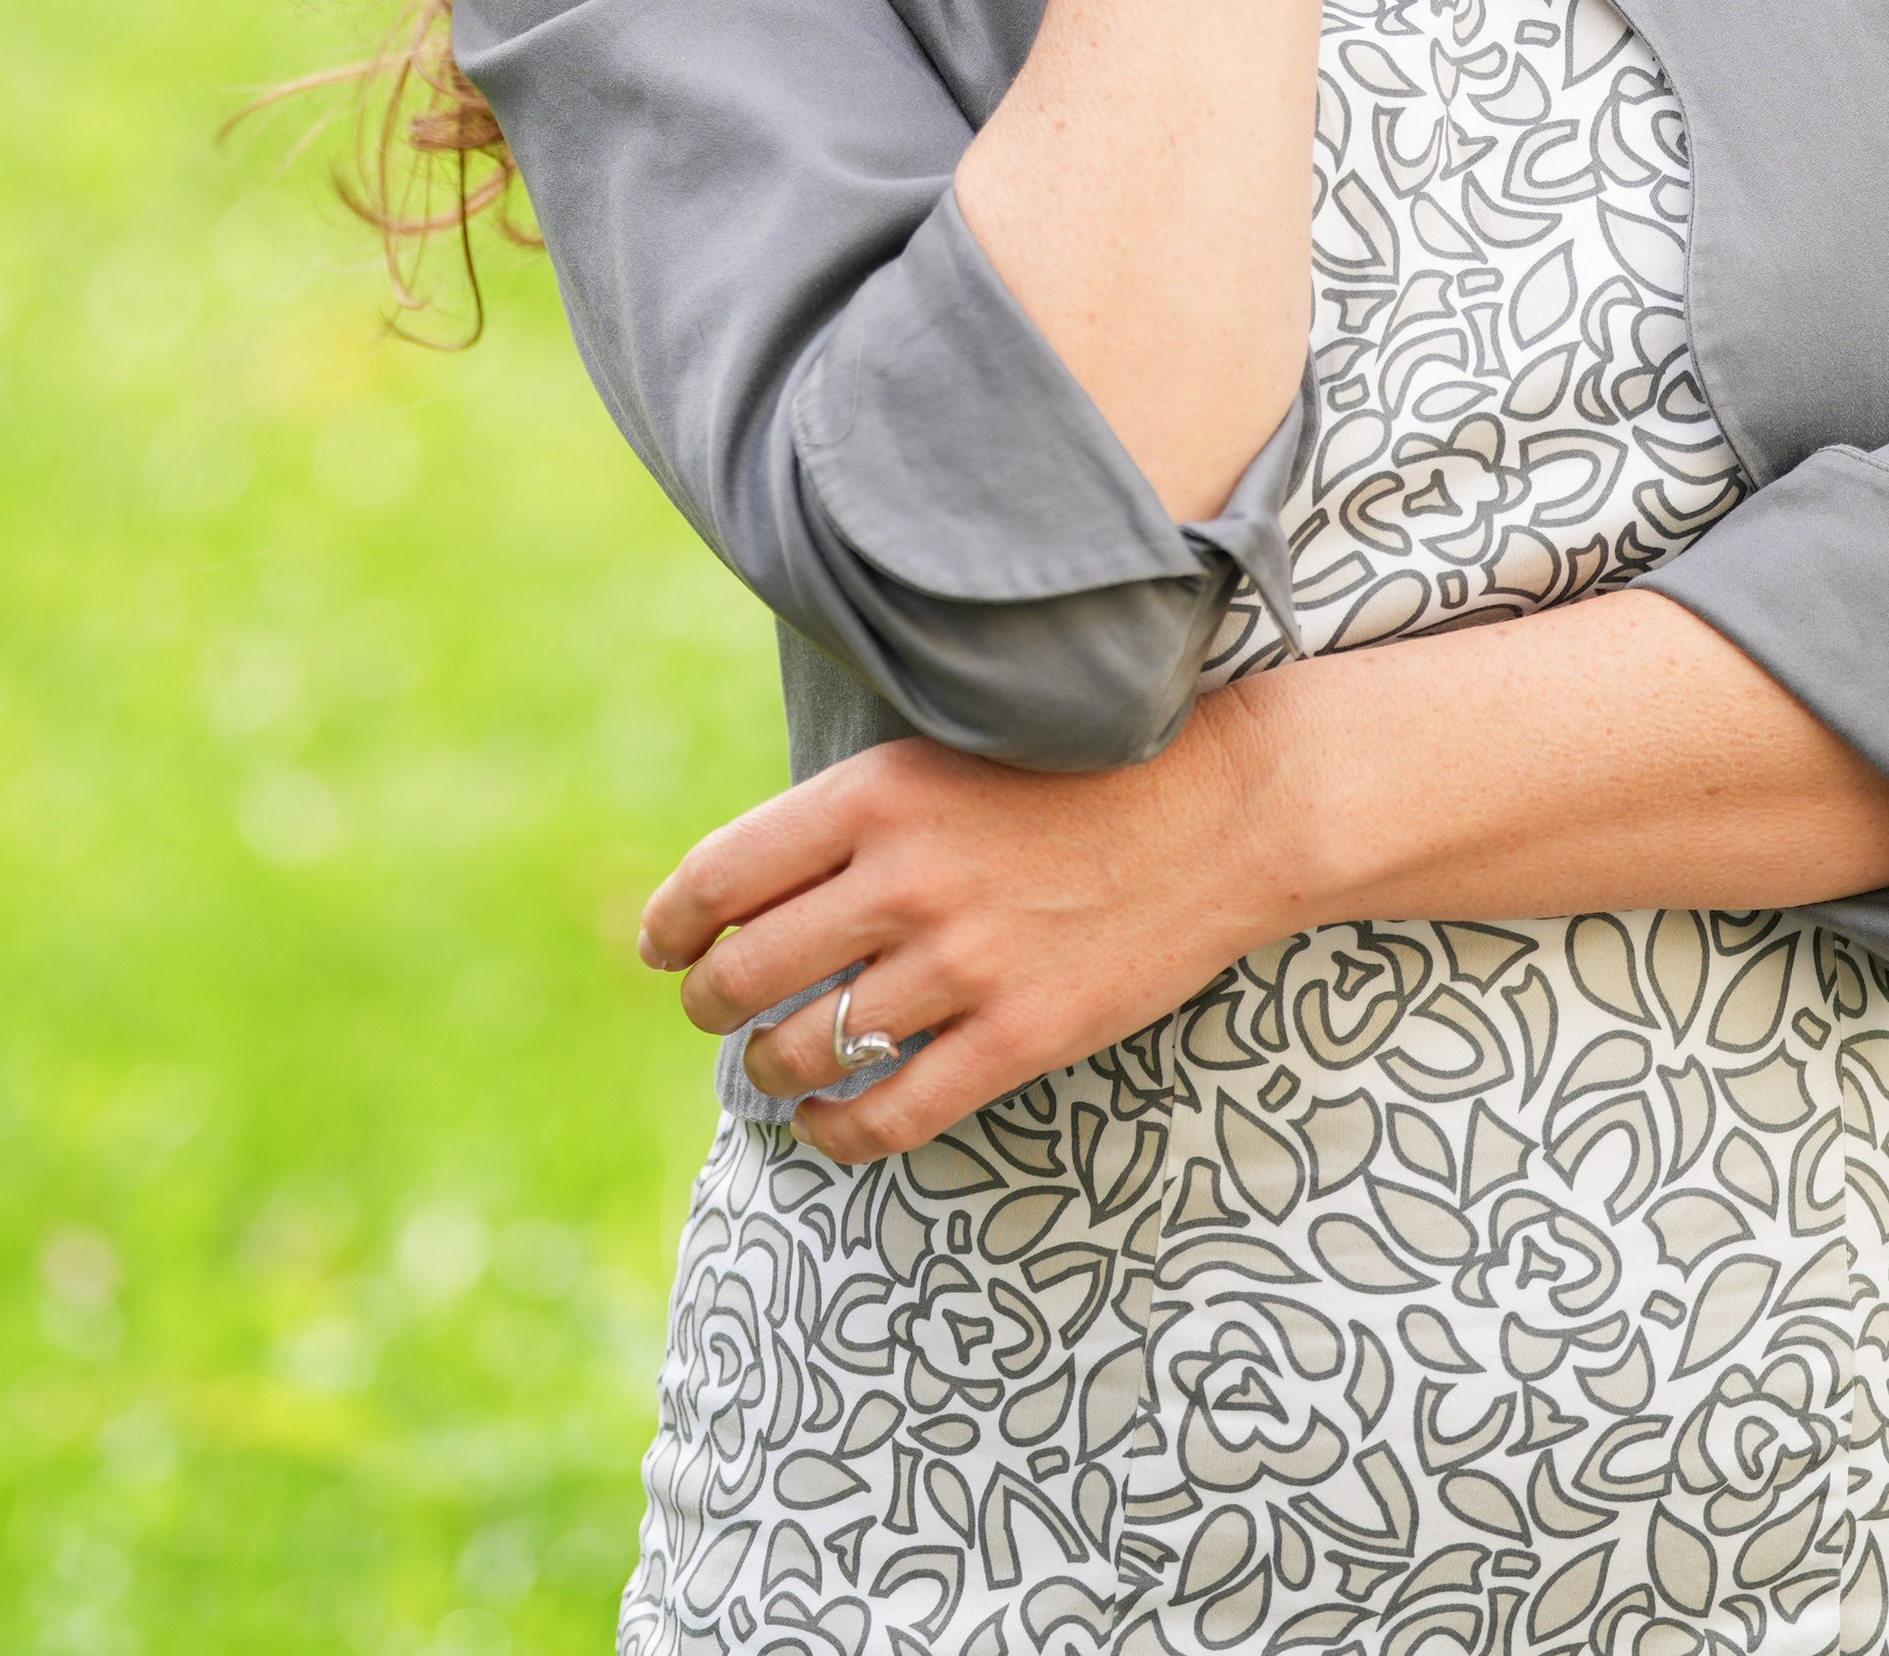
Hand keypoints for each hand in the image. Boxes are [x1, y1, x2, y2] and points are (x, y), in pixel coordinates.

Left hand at [637, 701, 1272, 1162]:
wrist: (1224, 810)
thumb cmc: (1080, 775)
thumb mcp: (948, 756)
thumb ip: (854, 817)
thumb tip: (748, 891)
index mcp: (877, 792)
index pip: (721, 874)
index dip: (672, 923)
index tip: (663, 945)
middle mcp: (904, 879)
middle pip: (745, 971)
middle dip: (712, 1001)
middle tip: (717, 1008)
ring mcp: (961, 965)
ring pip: (804, 1048)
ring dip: (767, 1067)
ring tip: (772, 1062)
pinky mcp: (1017, 1037)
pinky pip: (887, 1117)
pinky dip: (834, 1132)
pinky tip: (826, 1120)